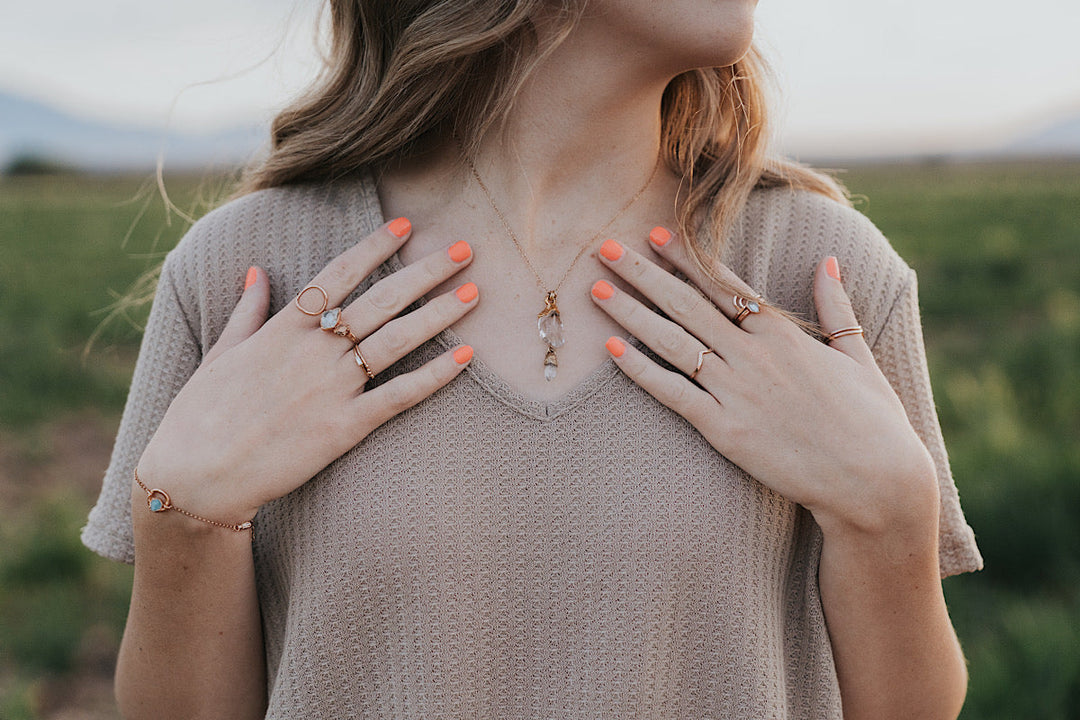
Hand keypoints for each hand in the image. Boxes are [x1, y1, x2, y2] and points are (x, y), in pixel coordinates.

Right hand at [136, 219, 477, 523]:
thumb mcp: (220, 352)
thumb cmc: (200, 415)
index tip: (407, 225)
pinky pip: (399, 396)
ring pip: (398, 340)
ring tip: (475, 292)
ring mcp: (331, 387)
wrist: (196, 475)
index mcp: (283, 327)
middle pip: (381, 300)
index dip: (376, 246)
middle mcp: (313, 350)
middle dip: (425, 272)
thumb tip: (257, 271)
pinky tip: (465, 356)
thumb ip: (246, 310)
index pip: (340, 274)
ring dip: (440, 313)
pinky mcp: (344, 427)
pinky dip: (435, 375)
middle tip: (463, 250)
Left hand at [591, 229, 938, 537]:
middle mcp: (754, 354)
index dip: (684, 258)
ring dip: (630, 313)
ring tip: (595, 289)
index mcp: (783, 333)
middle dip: (642, 273)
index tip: (654, 234)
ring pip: (672, 342)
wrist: (875, 481)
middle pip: (686, 304)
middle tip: (605, 247)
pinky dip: (640, 370)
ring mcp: (737, 392)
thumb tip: (828, 259)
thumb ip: (835, 304)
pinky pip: (673, 393)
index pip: (722, 284)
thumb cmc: (872, 420)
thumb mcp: (857, 353)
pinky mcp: (726, 431)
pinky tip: (612, 348)